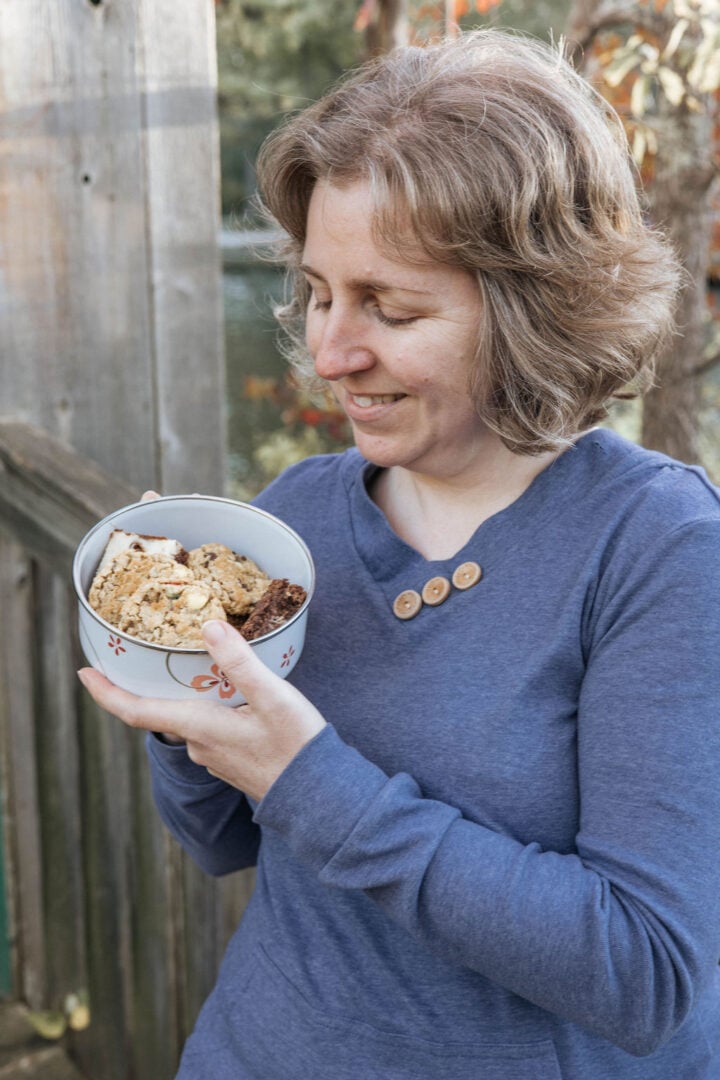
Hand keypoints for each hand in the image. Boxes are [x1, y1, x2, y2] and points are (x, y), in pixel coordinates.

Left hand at [77, 621, 326, 801]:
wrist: (320, 796)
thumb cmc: (297, 747)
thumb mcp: (273, 697)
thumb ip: (240, 663)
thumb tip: (209, 627)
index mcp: (200, 727)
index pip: (136, 711)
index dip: (106, 693)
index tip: (84, 673)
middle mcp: (199, 745)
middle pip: (162, 711)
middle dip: (150, 684)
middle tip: (141, 651)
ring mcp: (214, 757)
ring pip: (188, 719)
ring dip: (184, 695)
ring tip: (191, 664)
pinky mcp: (231, 761)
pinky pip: (207, 730)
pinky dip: (205, 708)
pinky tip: (225, 693)